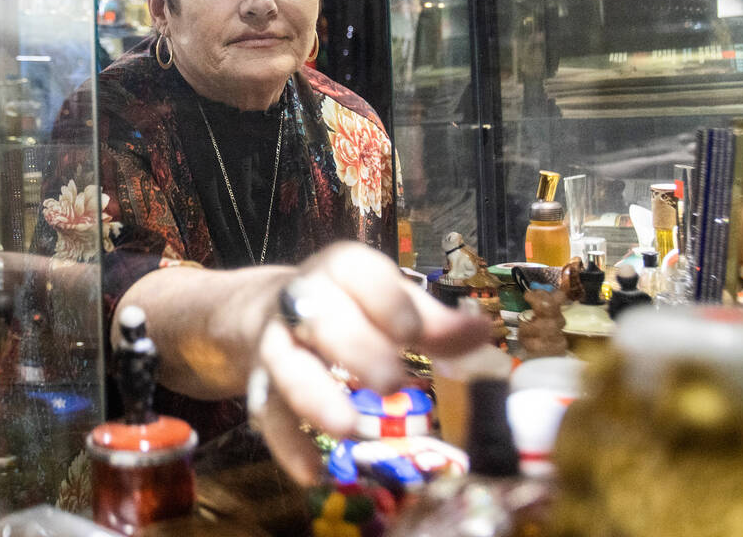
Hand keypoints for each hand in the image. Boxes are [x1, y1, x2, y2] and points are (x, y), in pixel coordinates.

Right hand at [248, 241, 490, 484]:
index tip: (413, 332)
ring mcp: (276, 342)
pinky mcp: (260, 384)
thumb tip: (481, 332)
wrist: (268, 311)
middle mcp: (303, 300)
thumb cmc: (349, 305)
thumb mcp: (391, 302)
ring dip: (314, 395)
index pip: (358, 272)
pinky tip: (312, 471)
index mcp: (342, 270)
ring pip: (286, 364)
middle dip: (355, 348)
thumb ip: (435, 322)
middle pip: (322, 318)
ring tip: (347, 428)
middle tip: (391, 382)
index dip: (384, 301)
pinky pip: (268, 413)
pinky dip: (287, 443)